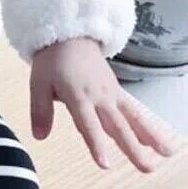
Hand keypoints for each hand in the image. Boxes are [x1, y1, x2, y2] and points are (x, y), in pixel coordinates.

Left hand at [30, 36, 176, 172]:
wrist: (69, 35)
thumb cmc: (52, 60)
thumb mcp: (38, 82)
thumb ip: (40, 110)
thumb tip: (38, 136)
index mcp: (77, 95)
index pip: (87, 123)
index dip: (96, 143)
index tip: (105, 163)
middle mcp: (98, 96)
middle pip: (116, 125)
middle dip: (131, 148)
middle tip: (147, 168)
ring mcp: (110, 93)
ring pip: (132, 118)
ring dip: (149, 137)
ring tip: (165, 154)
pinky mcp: (116, 90)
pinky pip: (133, 110)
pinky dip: (145, 126)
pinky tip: (155, 143)